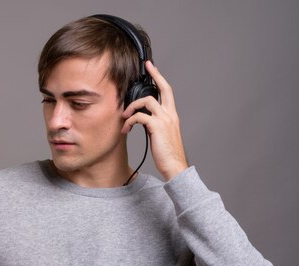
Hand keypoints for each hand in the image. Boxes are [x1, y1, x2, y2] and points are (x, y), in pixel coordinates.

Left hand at [121, 60, 188, 180]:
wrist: (174, 166)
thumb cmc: (167, 153)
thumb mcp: (161, 135)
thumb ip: (154, 124)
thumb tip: (142, 119)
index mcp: (172, 115)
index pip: (167, 92)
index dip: (160, 78)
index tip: (152, 67)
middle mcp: (170, 114)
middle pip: (163, 88)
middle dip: (155, 75)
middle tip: (146, 67)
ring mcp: (165, 120)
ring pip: (146, 101)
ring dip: (131, 108)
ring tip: (124, 118)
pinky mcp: (157, 127)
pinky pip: (139, 117)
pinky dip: (129, 122)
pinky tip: (125, 130)